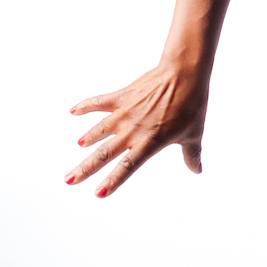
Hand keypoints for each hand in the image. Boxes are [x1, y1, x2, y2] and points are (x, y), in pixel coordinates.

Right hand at [66, 63, 208, 196]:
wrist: (185, 73)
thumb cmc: (192, 104)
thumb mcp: (194, 133)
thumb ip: (191, 154)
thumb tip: (197, 169)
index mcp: (150, 142)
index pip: (127, 167)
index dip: (112, 181)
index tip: (98, 193)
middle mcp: (133, 130)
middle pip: (104, 153)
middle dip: (85, 168)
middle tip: (69, 179)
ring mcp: (126, 112)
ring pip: (99, 130)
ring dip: (88, 139)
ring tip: (79, 147)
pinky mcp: (124, 96)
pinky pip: (101, 102)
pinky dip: (86, 106)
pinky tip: (73, 110)